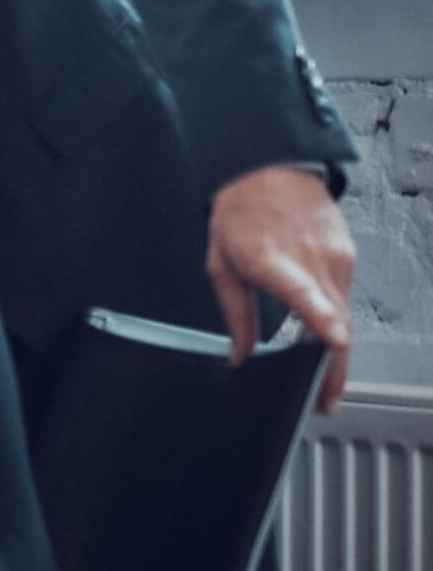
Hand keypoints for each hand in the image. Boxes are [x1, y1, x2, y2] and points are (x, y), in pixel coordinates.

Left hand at [208, 165, 354, 411]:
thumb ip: (235, 315)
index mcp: (273, 260)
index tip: (334, 339)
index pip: (303, 291)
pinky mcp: (349, 256)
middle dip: (334, 368)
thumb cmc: (240, 212)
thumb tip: (241, 356)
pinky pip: (345, 297)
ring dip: (336, 348)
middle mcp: (311, 259)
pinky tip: (324, 335)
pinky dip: (335, 319)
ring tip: (325, 380)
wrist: (269, 168)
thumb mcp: (221, 265)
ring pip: (344, 314)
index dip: (320, 317)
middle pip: (334, 322)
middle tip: (326, 401)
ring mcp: (336, 257)